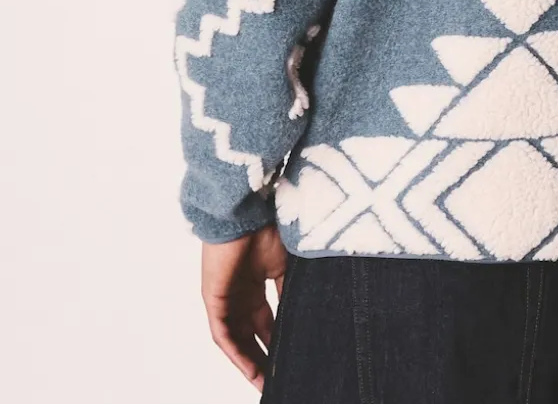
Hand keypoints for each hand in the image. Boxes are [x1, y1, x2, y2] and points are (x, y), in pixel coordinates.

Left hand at [201, 223, 288, 391]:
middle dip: (265, 360)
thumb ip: (288, 291)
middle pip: (252, 337)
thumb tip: (306, 314)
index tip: (294, 359)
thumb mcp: (285, 266)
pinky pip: (223, 335)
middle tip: (280, 380)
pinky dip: (236, 354)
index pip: (268, 323)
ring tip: (266, 383)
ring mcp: (226, 299)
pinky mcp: (214, 300)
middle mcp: (240, 296)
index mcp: (257, 285)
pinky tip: (250, 370)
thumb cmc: (266, 229)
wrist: (245, 212)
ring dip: (251, 363)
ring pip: (238, 340)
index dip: (279, 343)